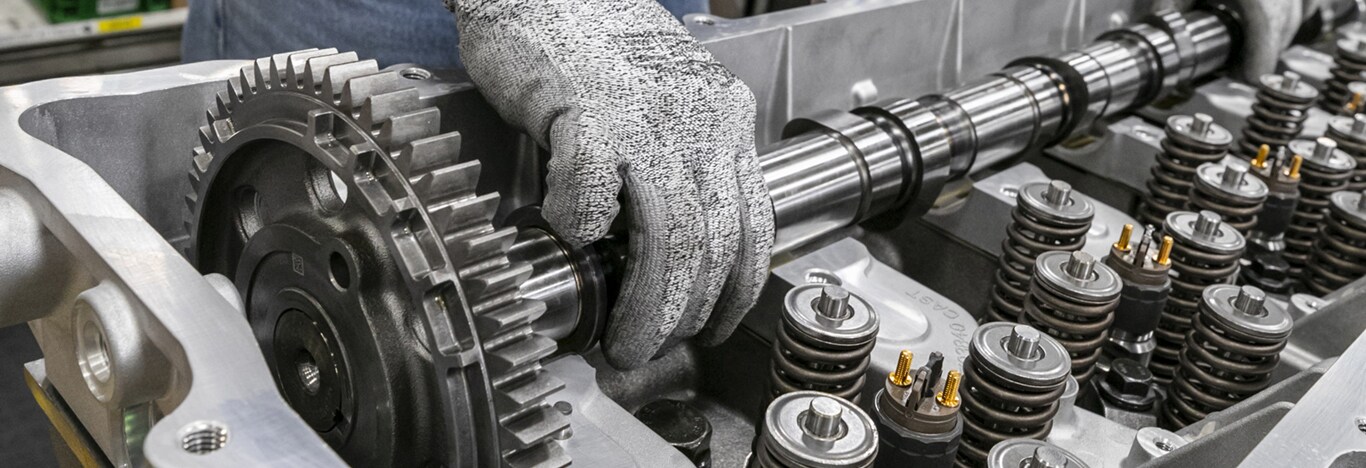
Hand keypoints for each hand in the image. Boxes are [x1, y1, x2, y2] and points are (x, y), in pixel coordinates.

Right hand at [449, 0, 773, 367]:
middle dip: (686, 314)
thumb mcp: (665, 97)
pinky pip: (592, 189)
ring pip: (669, 234)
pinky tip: (564, 234)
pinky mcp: (586, 108)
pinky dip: (579, 223)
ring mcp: (645, 114)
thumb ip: (675, 158)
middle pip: (713, 243)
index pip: (754, 224)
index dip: (737, 288)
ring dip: (648, 302)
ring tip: (624, 339)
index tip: (715, 322)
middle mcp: (698, 119)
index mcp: (723, 118)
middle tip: (652, 347)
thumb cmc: (593, 39)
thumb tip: (664, 240)